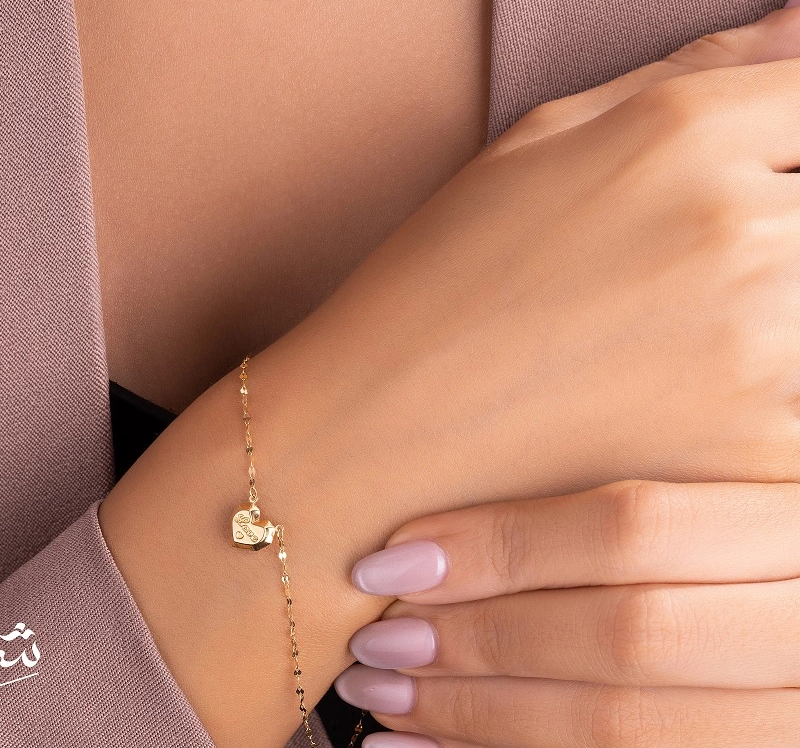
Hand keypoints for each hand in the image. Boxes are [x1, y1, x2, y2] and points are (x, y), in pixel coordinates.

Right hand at [104, 4, 799, 746]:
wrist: (381, 441)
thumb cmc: (448, 275)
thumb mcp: (546, 137)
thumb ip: (698, 68)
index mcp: (682, 133)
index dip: (792, 128)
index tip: (760, 164)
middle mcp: (741, 231)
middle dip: (784, 205)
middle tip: (682, 259)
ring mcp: (765, 351)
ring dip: (781, 286)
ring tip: (670, 311)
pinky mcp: (770, 457)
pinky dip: (777, 376)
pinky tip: (685, 376)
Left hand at [338, 480, 799, 745]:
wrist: (777, 618)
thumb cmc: (722, 524)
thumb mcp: (719, 467)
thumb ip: (634, 459)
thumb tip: (474, 418)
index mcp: (789, 522)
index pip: (636, 529)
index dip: (505, 545)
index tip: (393, 554)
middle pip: (627, 635)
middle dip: (485, 640)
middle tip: (377, 635)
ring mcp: (787, 714)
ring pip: (622, 729)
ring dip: (482, 717)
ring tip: (384, 693)